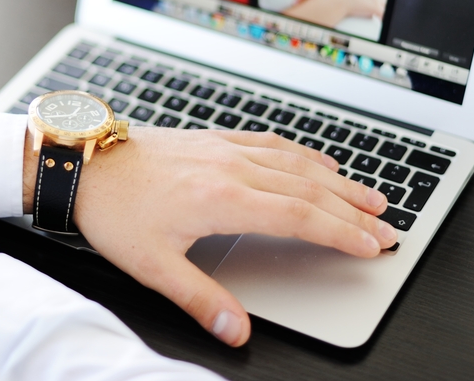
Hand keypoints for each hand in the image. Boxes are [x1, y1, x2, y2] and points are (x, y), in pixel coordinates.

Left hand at [66, 128, 397, 345]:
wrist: (85, 162)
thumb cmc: (114, 210)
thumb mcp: (152, 266)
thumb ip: (201, 299)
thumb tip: (237, 332)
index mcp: (223, 199)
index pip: (301, 216)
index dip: (343, 233)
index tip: (373, 245)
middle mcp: (232, 168)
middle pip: (310, 188)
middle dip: (354, 210)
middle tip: (389, 227)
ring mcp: (225, 149)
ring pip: (297, 163)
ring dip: (339, 180)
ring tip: (372, 196)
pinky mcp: (215, 140)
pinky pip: (271, 142)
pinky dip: (304, 154)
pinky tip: (320, 162)